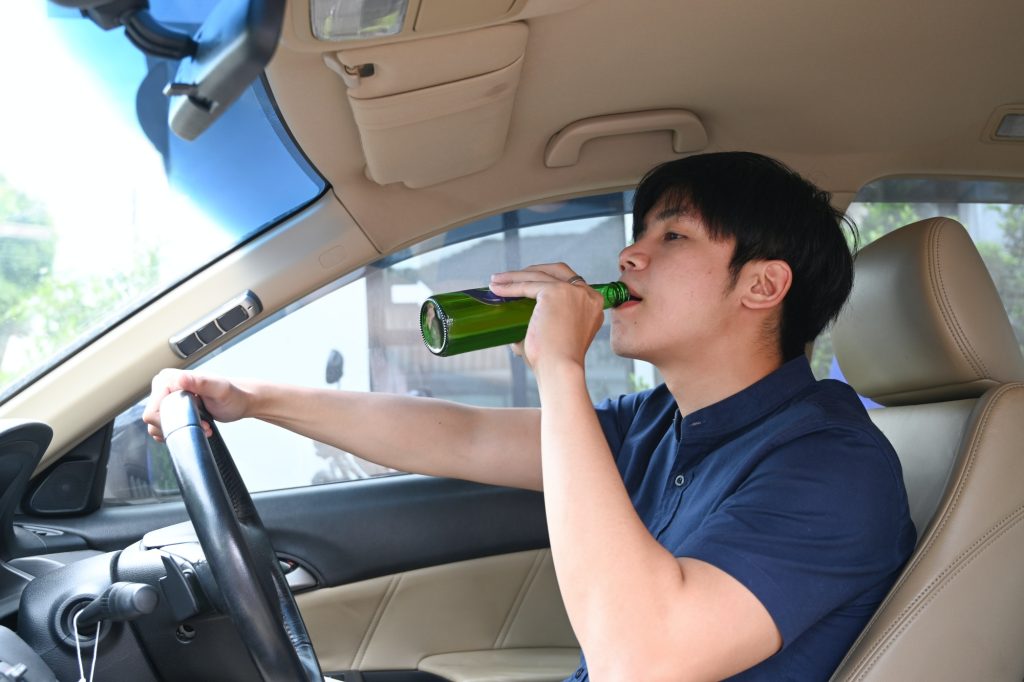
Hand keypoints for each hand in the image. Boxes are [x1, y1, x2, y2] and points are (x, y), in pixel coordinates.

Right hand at [143, 369, 251, 440]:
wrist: (239, 401)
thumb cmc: (232, 395)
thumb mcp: (219, 389)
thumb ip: (201, 382)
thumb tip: (181, 378)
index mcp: (168, 379)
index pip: (153, 410)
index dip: (173, 421)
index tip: (196, 419)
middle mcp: (163, 387)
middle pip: (153, 420)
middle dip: (178, 426)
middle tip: (201, 422)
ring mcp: (165, 399)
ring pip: (157, 426)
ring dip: (181, 430)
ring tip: (202, 424)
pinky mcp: (170, 409)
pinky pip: (164, 428)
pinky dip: (180, 431)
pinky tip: (197, 426)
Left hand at [489, 263, 604, 373]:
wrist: (560, 370)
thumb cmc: (555, 362)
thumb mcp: (554, 336)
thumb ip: (541, 325)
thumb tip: (513, 323)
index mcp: (592, 305)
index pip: (569, 282)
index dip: (546, 279)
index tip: (525, 282)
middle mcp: (587, 295)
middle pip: (557, 271)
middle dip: (532, 271)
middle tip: (509, 278)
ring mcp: (573, 291)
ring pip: (539, 275)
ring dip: (515, 276)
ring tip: (496, 281)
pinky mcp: (555, 292)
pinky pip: (528, 284)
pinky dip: (510, 285)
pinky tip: (497, 289)